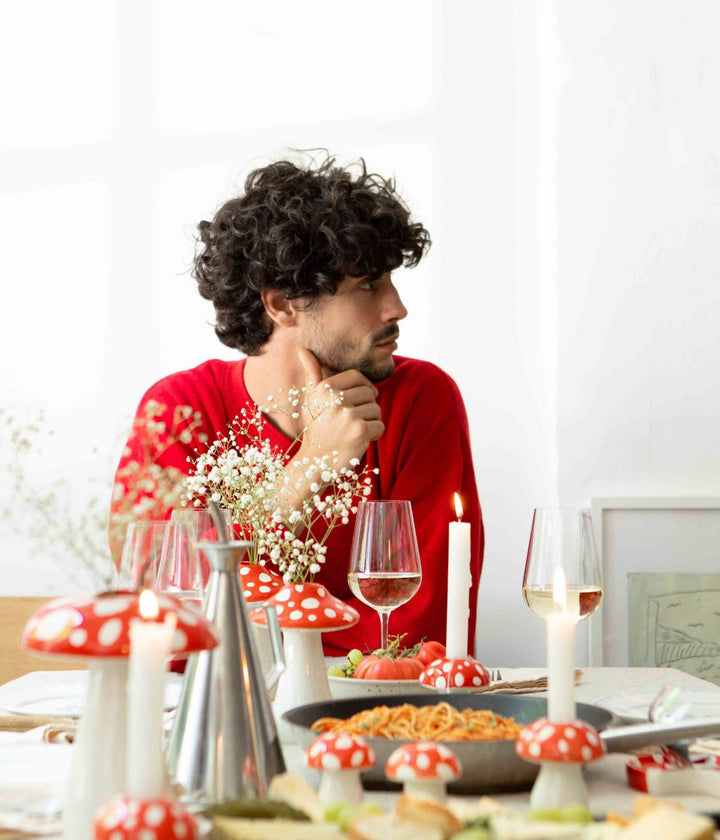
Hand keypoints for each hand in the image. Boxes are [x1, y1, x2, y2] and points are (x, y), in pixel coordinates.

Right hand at [297, 348, 383, 466]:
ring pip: (376, 409)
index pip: (357, 377)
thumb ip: (312, 373)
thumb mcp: (310, 399)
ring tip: (353, 431)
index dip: (363, 387)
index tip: (359, 400)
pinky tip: (359, 441)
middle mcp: (335, 399)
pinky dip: (374, 435)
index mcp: (324, 388)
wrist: (314, 464)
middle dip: (365, 407)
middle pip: (369, 393)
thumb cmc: (315, 429)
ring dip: (370, 422)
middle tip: (351, 422)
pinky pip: (380, 425)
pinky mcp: (360, 430)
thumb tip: (303, 348)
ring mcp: (348, 414)